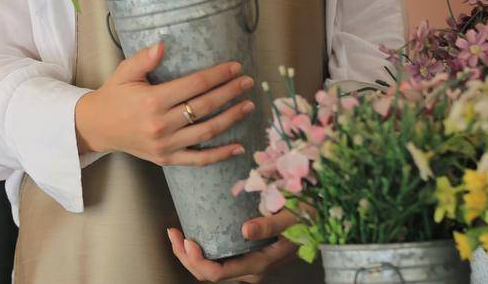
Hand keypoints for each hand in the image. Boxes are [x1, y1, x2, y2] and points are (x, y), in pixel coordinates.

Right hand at [73, 40, 256, 165]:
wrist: (97, 127)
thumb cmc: (114, 96)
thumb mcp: (125, 72)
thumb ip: (144, 58)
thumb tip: (163, 45)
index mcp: (152, 101)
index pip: (194, 85)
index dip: (217, 75)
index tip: (235, 67)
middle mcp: (161, 125)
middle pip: (204, 107)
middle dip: (230, 93)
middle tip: (248, 82)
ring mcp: (165, 145)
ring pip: (206, 132)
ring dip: (231, 119)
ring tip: (248, 106)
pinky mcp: (167, 159)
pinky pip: (198, 159)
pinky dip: (220, 155)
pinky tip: (239, 147)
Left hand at [167, 209, 298, 281]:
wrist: (314, 214)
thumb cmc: (305, 214)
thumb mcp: (291, 217)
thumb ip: (270, 224)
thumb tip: (246, 230)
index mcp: (259, 263)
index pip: (219, 273)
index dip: (198, 261)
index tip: (187, 240)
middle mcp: (249, 267)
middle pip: (209, 273)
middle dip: (186, 257)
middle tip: (173, 233)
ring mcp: (245, 261)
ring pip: (210, 267)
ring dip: (189, 253)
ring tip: (175, 233)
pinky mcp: (243, 252)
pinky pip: (216, 257)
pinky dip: (200, 248)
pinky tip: (190, 232)